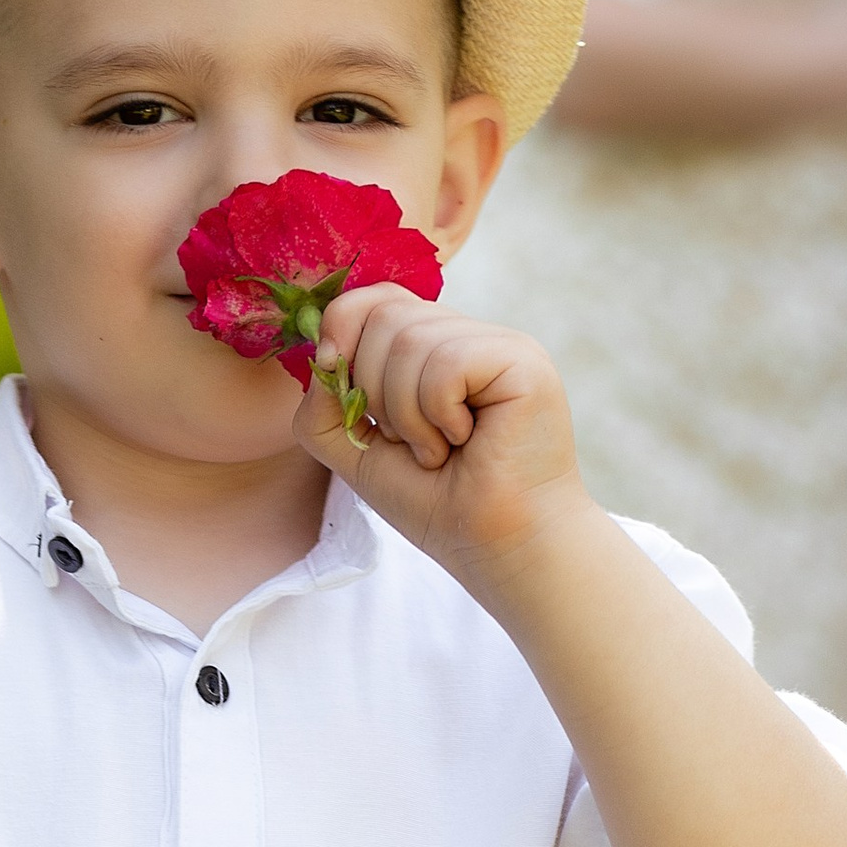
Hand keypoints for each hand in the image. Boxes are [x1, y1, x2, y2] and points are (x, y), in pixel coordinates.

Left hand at [299, 286, 592, 582]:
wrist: (496, 548)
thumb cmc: (437, 503)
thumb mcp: (358, 451)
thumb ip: (324, 405)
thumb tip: (324, 357)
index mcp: (435, 347)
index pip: (377, 298)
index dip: (342, 325)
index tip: (334, 373)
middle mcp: (469, 336)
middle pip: (386, 314)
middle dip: (374, 388)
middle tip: (409, 442)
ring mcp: (500, 344)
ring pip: (411, 340)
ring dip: (406, 413)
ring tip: (438, 451)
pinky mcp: (522, 361)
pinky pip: (446, 362)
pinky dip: (436, 413)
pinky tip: (464, 442)